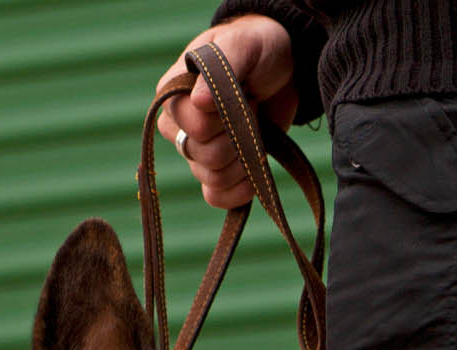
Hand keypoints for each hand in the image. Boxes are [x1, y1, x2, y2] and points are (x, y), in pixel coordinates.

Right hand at [156, 15, 295, 208]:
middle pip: (204, 156)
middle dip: (239, 138)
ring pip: (212, 178)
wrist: (283, 67)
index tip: (244, 93)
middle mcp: (177, 126)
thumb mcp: (242, 45)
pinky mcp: (217, 170)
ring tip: (256, 133)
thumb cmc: (256, 48)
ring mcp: (195, 151)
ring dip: (244, 161)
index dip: (226, 117)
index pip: (194, 127)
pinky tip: (254, 174)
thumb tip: (198, 102)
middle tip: (252, 111)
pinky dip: (239, 191)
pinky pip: (216, 197)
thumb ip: (219, 68)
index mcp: (173, 94)